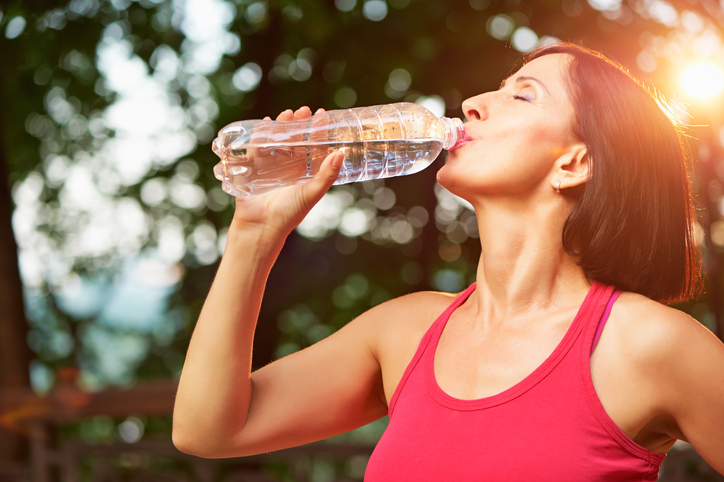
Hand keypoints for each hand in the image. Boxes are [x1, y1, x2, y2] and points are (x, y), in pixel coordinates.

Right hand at [229, 106, 344, 242]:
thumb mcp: (311, 193)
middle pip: (295, 141)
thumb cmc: (288, 214)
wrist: (260, 228)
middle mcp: (288, 170)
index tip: (322, 115)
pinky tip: (265, 124)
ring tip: (286, 115)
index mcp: (304, 175)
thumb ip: (327, 175)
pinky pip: (256, 148)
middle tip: (303, 110)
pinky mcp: (252, 169)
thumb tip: (342, 153)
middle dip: (299, 125)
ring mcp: (270, 168)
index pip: (313, 148)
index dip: (318, 132)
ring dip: (281, 127)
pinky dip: (260, 135)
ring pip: (277, 142)